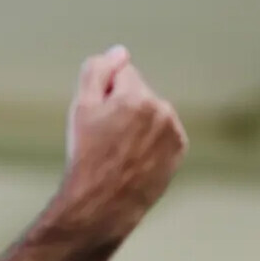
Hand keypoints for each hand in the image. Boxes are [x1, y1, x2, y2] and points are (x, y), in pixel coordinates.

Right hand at [61, 45, 187, 240]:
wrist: (101, 206)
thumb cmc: (86, 159)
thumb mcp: (80, 109)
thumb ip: (98, 71)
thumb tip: (120, 53)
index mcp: (136, 96)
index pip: (121, 74)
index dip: (104, 94)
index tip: (97, 120)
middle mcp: (161, 110)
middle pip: (138, 92)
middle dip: (123, 108)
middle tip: (105, 140)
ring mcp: (173, 132)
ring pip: (152, 113)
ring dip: (138, 124)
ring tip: (120, 153)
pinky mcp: (179, 151)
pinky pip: (163, 134)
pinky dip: (151, 142)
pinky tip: (134, 160)